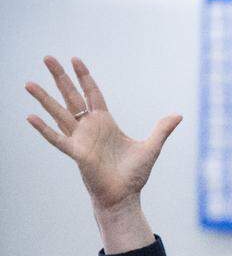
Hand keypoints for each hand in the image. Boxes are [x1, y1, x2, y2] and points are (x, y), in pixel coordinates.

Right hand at [25, 56, 181, 213]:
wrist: (125, 197)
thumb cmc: (134, 175)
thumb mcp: (151, 148)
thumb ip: (162, 130)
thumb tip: (179, 115)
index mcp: (105, 123)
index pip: (92, 94)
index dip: (84, 77)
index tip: (75, 59)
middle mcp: (89, 128)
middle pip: (71, 96)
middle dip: (60, 77)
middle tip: (47, 58)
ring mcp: (80, 139)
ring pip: (59, 113)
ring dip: (44, 99)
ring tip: (28, 83)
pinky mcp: (77, 153)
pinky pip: (57, 139)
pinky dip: (44, 129)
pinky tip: (30, 116)